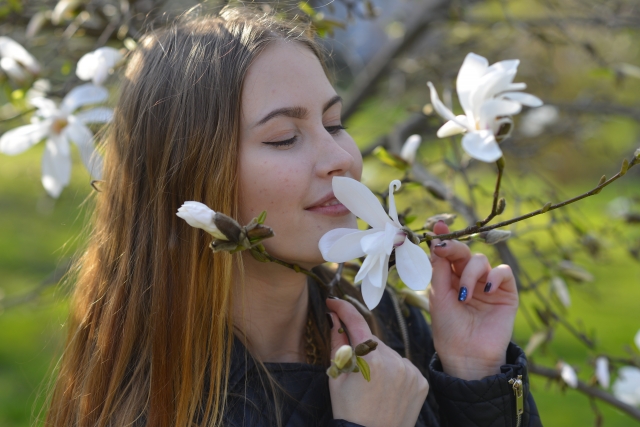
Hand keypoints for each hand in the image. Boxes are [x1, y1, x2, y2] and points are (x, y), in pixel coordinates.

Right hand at [326, 298, 428, 426]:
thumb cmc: (349, 412)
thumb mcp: (336, 378)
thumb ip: (338, 344)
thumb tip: (335, 319)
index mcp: (369, 360)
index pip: (356, 322)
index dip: (343, 309)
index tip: (334, 302)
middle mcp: (394, 361)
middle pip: (373, 340)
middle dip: (362, 346)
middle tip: (354, 368)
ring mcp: (410, 371)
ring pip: (389, 353)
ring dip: (379, 359)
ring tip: (372, 385)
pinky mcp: (421, 381)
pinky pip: (404, 366)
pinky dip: (395, 371)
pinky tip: (388, 390)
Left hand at [428, 221, 518, 379]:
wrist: (467, 355)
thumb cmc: (448, 328)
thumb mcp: (438, 295)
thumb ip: (439, 268)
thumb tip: (437, 242)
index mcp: (449, 278)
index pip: (447, 253)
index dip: (444, 239)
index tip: (437, 226)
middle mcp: (469, 278)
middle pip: (464, 252)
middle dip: (454, 248)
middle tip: (444, 250)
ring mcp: (488, 285)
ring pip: (481, 260)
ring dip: (469, 273)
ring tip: (464, 294)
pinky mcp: (506, 293)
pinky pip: (503, 272)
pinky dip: (494, 276)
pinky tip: (486, 288)